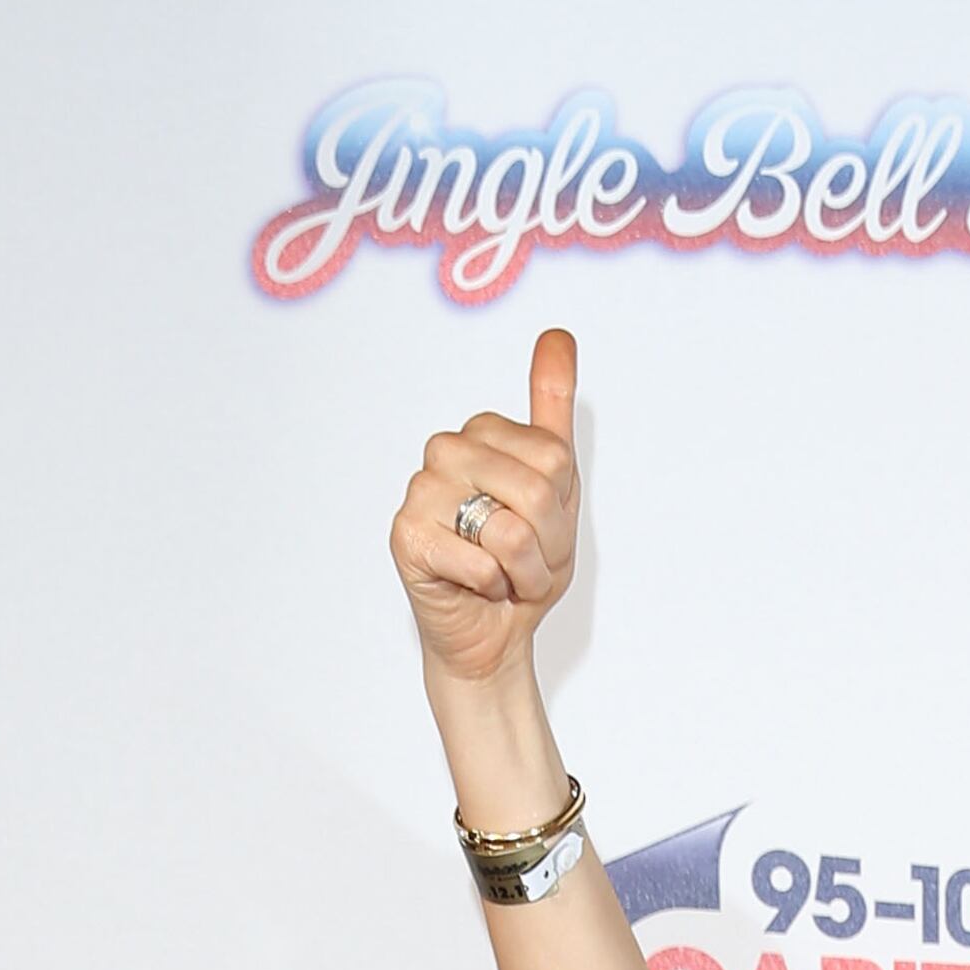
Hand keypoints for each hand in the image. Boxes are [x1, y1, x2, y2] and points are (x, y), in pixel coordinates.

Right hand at [392, 323, 580, 692]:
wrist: (492, 633)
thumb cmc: (522, 564)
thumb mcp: (557, 485)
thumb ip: (553, 408)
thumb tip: (557, 335)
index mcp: (483, 431)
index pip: (554, 461)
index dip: (562, 513)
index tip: (542, 530)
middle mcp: (447, 449)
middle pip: (538, 493)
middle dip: (546, 545)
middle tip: (524, 561)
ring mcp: (421, 489)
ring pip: (510, 529)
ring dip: (522, 571)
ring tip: (503, 575)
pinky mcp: (407, 535)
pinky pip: (480, 562)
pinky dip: (492, 589)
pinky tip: (476, 588)